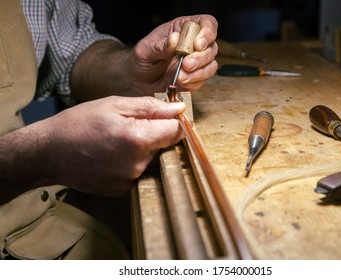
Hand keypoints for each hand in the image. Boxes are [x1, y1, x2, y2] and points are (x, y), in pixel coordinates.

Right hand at [0, 96, 184, 197]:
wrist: (49, 154)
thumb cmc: (78, 124)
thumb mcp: (114, 104)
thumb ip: (150, 107)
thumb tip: (178, 109)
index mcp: (138, 139)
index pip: (176, 131)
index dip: (172, 121)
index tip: (163, 116)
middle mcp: (138, 164)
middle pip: (164, 145)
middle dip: (153, 133)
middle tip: (128, 126)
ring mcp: (131, 179)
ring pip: (151, 158)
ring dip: (142, 148)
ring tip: (116, 140)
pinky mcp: (123, 189)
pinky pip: (138, 171)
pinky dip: (131, 161)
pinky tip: (112, 154)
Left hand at [128, 14, 218, 94]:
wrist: (138, 81)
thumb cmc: (141, 60)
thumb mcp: (145, 50)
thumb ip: (160, 46)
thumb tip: (174, 39)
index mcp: (183, 29)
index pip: (206, 23)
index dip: (207, 32)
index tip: (197, 45)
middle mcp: (193, 44)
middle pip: (212, 47)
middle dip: (201, 58)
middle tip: (186, 65)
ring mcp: (196, 62)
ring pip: (211, 65)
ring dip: (199, 73)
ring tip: (180, 77)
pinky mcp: (195, 78)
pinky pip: (203, 81)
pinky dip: (194, 83)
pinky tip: (180, 83)